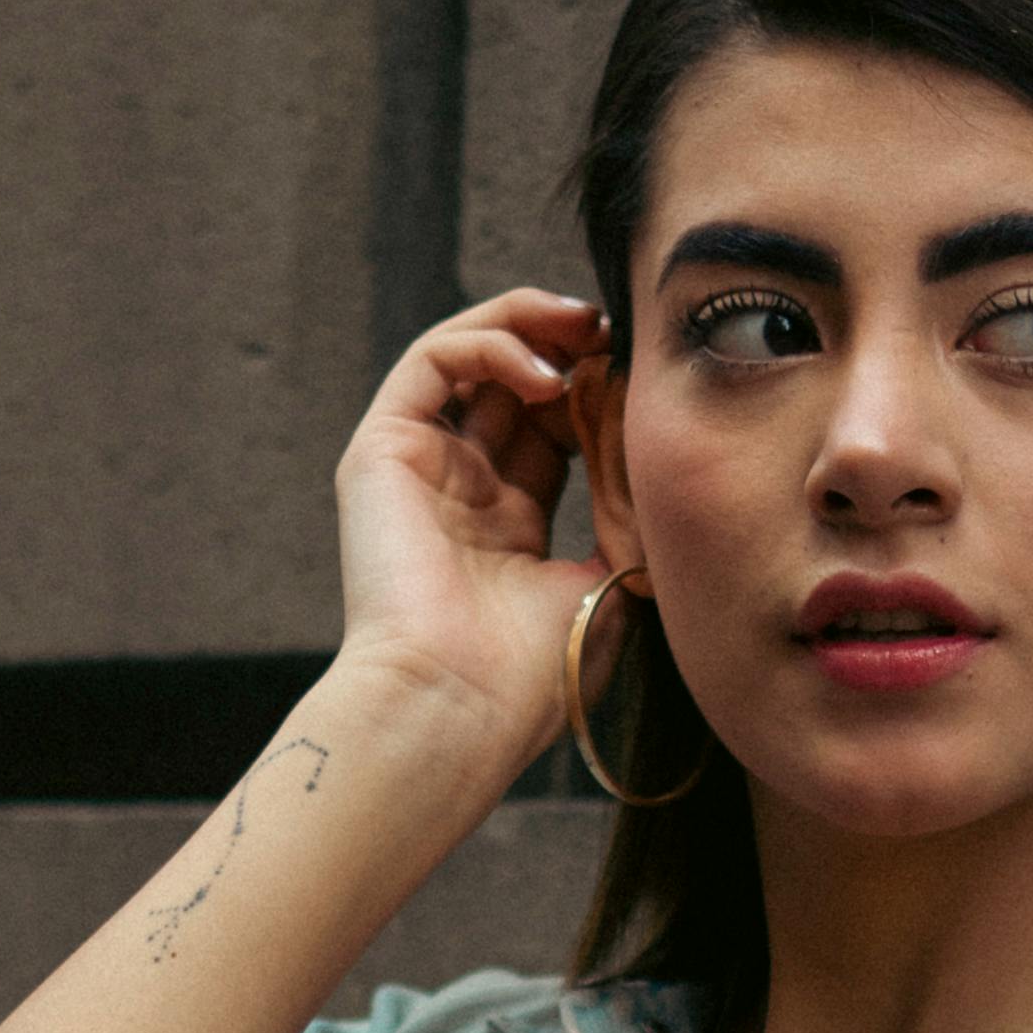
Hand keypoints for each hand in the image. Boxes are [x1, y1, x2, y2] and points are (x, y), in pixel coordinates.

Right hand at [327, 288, 609, 779]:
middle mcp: (459, 493)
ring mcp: (419, 469)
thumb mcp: (614, 577)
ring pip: (469, 355)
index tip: (650, 387)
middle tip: (621, 336)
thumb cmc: (535, 673)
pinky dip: (490, 343)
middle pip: (516, 385)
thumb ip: (628, 497)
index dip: (603, 395)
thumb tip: (636, 411)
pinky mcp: (382, 452)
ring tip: (586, 328)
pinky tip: (544, 370)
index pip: (558, 429)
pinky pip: (433, 361)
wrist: (457, 708)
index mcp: (508, 529)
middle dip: (572, 347)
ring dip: (531, 324)